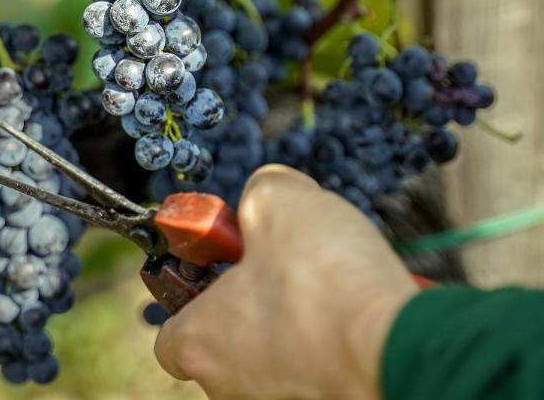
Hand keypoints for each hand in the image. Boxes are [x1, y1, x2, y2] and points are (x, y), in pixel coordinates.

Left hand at [153, 166, 417, 399]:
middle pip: (232, 341)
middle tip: (290, 266)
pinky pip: (324, 369)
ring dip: (302, 322)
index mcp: (201, 344)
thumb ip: (256, 194)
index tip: (227, 259)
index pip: (174, 334)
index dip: (198, 290)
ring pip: (282, 356)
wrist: (401, 345)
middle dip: (259, 301)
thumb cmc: (327, 281)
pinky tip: (360, 313)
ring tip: (334, 287)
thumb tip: (262, 199)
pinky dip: (338, 344)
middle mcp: (233, 391)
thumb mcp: (276, 199)